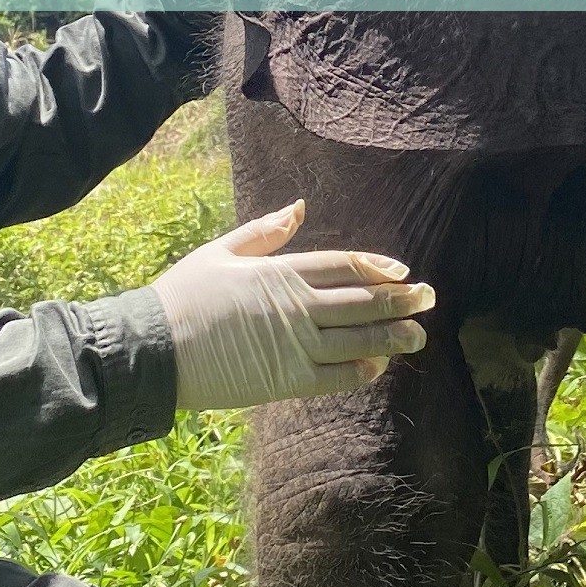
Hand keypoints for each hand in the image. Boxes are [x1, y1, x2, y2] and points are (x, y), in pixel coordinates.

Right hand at [155, 200, 435, 412]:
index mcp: (281, 272)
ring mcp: (293, 345)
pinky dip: (359, 371)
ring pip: (356, 339)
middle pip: (361, 301)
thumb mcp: (221, 251)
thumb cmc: (183, 296)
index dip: (377, 267)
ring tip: (419, 336)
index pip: (343, 266)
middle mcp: (296, 307)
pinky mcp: (284, 380)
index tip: (403, 270)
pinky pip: (333, 376)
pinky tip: (378, 367)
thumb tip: (299, 206)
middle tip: (430, 298)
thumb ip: (265, 231)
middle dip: (400, 300)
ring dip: (392, 337)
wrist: (155, 349)